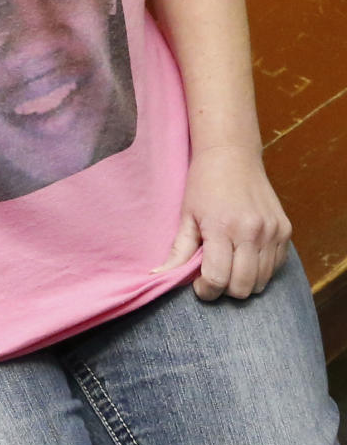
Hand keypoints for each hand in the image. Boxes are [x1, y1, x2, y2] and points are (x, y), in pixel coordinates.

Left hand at [153, 145, 291, 299]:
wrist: (232, 154)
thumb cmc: (204, 183)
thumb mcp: (187, 215)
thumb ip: (178, 251)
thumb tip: (158, 276)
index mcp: (222, 228)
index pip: (217, 279)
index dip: (205, 290)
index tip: (199, 285)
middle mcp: (251, 232)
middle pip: (242, 288)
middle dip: (225, 289)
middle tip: (214, 274)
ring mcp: (272, 232)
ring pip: (261, 282)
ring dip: (243, 281)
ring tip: (229, 264)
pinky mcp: (285, 230)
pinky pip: (276, 267)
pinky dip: (261, 269)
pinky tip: (246, 254)